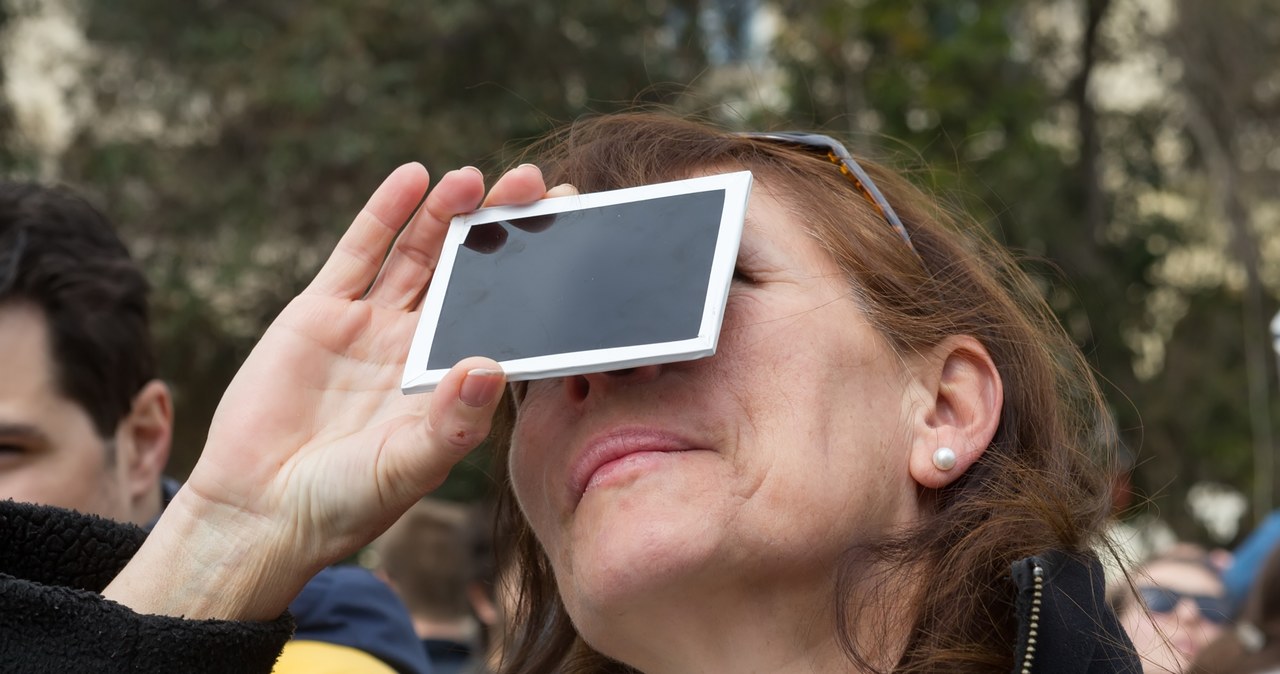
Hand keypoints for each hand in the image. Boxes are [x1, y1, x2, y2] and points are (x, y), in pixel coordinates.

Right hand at [104, 163, 547, 619]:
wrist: (260, 510)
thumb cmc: (346, 502)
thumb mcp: (410, 467)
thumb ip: (453, 422)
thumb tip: (491, 367)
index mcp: (451, 380)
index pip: (504, 314)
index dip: (533, 275)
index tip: (567, 236)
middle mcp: (418, 344)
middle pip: (468, 272)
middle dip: (500, 230)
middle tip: (535, 185)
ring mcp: (371, 325)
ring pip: (419, 254)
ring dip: (447, 214)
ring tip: (475, 177)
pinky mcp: (320, 312)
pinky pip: (359, 253)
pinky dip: (386, 214)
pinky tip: (414, 178)